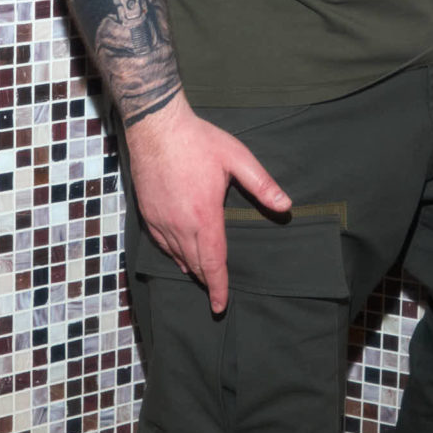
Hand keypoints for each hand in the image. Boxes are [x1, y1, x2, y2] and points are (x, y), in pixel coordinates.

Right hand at [125, 93, 290, 314]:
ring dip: (191, 269)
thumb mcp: (237, 158)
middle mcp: (180, 225)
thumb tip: (286, 206)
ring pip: (177, 256)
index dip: (219, 287)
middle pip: (195, 264)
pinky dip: (173, 255)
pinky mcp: (147, 212)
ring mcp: (160, 220)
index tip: (222, 305)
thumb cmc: (199, 140)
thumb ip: (262, 185)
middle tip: (216, 294)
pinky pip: (160, 244)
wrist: (156, 126)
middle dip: (208, 281)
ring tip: (202, 277)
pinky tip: (179, 256)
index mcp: (204, 216)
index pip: (214, 262)